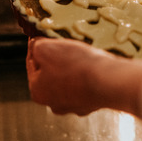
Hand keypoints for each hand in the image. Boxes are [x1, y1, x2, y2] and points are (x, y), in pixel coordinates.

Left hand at [26, 37, 141, 116]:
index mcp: (37, 91)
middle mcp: (53, 103)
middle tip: (66, 45)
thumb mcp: (46, 47)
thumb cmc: (76, 64)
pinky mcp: (93, 102)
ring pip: (69, 79)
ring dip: (73, 67)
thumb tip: (35, 44)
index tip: (44, 35)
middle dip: (57, 58)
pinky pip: (86, 84)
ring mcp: (74, 105)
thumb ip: (36, 45)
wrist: (109, 80)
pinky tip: (93, 64)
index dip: (38, 45)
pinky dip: (88, 74)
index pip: (32, 62)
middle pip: (50, 72)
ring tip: (82, 54)